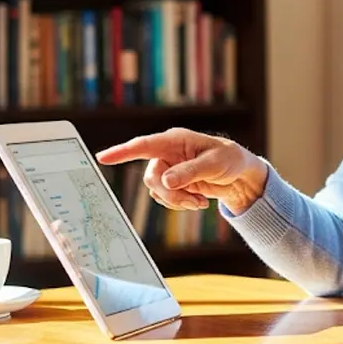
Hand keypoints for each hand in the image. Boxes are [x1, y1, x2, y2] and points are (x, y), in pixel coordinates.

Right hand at [95, 128, 268, 214]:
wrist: (239, 175)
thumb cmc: (229, 159)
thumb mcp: (214, 164)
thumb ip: (190, 172)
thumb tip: (166, 182)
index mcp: (175, 140)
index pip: (144, 145)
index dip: (122, 152)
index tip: (102, 158)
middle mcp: (167, 153)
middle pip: (152, 177)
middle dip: (170, 193)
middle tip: (193, 200)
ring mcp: (168, 169)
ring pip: (157, 191)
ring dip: (178, 200)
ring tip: (200, 201)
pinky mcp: (172, 183)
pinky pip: (165, 198)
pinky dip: (180, 203)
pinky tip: (198, 201)